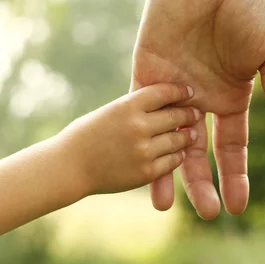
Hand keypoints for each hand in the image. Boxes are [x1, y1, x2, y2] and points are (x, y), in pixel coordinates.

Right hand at [57, 84, 199, 195]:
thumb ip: (135, 108)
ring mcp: (144, 150)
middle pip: (176, 115)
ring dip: (186, 136)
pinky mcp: (146, 172)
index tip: (189, 92)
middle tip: (196, 113)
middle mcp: (138, 126)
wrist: (69, 167)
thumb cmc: (86, 135)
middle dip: (188, 113)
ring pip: (178, 140)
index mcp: (127, 106)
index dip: (180, 91)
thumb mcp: (110, 112)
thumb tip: (165, 104)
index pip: (164, 92)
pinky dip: (177, 156)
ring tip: (190, 133)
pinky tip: (178, 153)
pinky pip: (172, 161)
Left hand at [131, 0, 264, 219]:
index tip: (238, 206)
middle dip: (202, 184)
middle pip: (198, 152)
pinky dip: (142, 137)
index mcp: (231, 98)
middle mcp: (200, 100)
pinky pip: (142, 113)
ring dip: (166, 172)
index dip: (235, 177)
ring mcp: (172, 89)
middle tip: (207, 214)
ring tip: (166, 207)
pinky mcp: (146, 73)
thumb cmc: (249, 5)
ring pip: (165, 140)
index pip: (232, 147)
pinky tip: (141, 162)